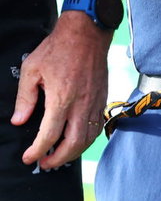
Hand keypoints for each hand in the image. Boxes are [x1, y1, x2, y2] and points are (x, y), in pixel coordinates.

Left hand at [11, 14, 110, 168]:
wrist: (86, 37)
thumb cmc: (57, 50)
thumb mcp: (32, 70)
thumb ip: (25, 98)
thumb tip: (19, 120)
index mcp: (61, 99)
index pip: (50, 134)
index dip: (38, 150)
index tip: (30, 158)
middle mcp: (81, 106)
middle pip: (73, 144)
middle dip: (58, 158)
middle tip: (45, 163)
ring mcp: (94, 105)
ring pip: (87, 140)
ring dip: (73, 153)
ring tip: (59, 157)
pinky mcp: (101, 102)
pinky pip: (96, 129)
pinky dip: (86, 141)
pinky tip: (75, 142)